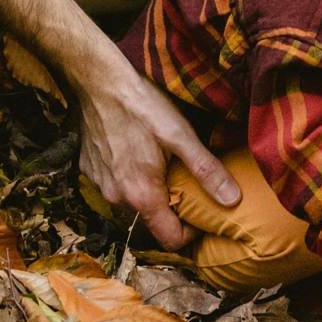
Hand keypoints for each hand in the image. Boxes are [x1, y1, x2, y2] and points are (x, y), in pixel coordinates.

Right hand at [75, 64, 239, 250]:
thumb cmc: (141, 105)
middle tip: (187, 184)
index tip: (203, 213)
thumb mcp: (180, 135)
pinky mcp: (88, 170)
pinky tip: (137, 153)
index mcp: (142, 196)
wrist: (98, 81)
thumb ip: (206, 170)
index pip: (170, 240)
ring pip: (131, 203)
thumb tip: (232, 200)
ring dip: (149, 192)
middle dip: (171, 209)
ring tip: (164, 167)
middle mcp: (116, 199)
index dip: (191, 233)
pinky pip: (114, 185)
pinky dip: (128, 178)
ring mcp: (99, 186)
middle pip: (151, 222)